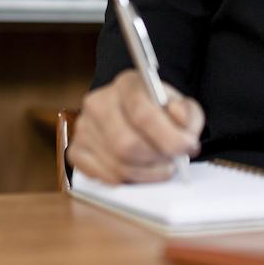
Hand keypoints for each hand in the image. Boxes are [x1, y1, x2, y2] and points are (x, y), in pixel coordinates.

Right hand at [66, 69, 203, 183]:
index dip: (168, 137)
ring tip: (159, 168)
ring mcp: (84, 126)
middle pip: (126, 144)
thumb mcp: (182, 108)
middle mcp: (99, 102)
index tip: (187, 148)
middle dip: (155, 160)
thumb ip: (187, 113)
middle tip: (172, 164)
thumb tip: (179, 119)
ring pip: (116, 164)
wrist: (137, 118)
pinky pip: (101, 176)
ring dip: (145, 174)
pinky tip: (138, 171)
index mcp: (127, 84)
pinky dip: (125, 180)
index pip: (142, 114)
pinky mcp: (76, 149)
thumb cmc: (159, 113)